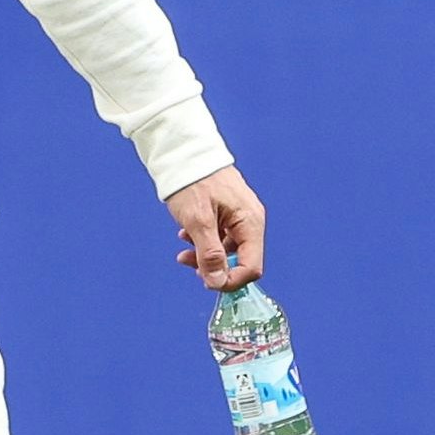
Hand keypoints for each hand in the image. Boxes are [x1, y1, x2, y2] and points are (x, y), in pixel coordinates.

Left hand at [165, 166, 266, 291]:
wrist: (182, 152)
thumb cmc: (193, 181)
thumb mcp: (198, 221)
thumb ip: (209, 254)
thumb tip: (217, 282)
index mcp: (250, 222)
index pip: (252, 266)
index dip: (230, 280)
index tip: (207, 282)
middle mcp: (249, 221)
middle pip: (240, 260)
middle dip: (214, 267)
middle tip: (188, 263)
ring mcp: (239, 216)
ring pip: (227, 249)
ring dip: (205, 255)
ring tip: (183, 248)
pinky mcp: (227, 213)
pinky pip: (220, 236)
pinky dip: (203, 241)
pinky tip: (186, 235)